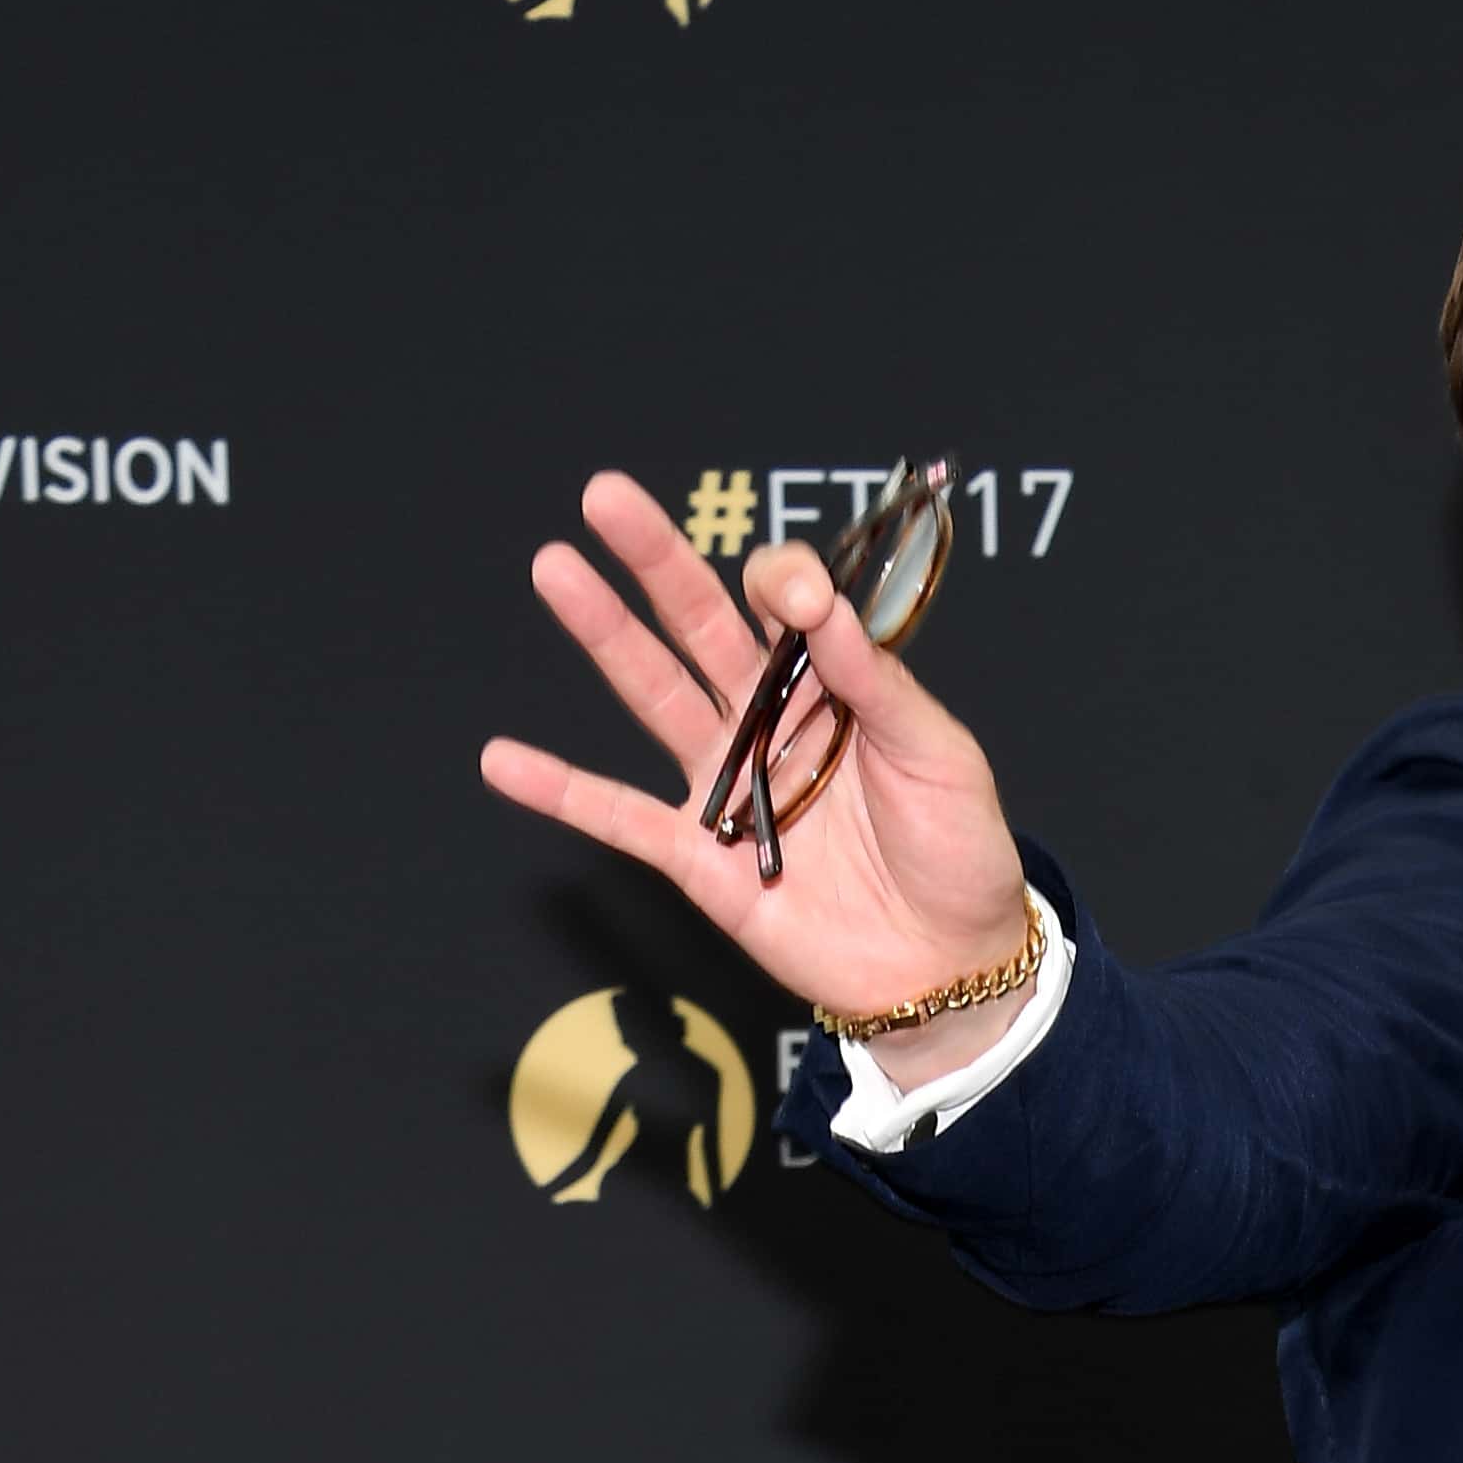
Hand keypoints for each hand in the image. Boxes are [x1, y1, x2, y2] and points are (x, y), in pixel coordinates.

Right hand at [481, 470, 1034, 1037]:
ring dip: (604, 633)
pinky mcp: (702, 858)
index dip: (780, 585)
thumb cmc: (960, 853)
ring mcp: (729, 784)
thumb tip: (813, 600)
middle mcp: (770, 721)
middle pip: (699, 622)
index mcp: (832, 685)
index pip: (782, 605)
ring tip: (555, 568)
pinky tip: (502, 759)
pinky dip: (560, 791)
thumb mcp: (939, 754)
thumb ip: (873, 680)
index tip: (793, 596)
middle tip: (604, 495)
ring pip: (654, 693)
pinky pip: (620, 817)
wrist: (952, 967)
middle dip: (655, 559)